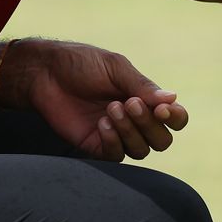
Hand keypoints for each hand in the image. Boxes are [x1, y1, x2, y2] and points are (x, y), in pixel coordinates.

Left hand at [3, 39, 189, 160]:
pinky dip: (114, 141)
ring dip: (130, 131)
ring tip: (111, 109)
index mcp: (145, 99)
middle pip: (162, 140)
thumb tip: (173, 98)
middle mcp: (135, 120)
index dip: (176, 118)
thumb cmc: (81, 65)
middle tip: (129, 103)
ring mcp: (117, 135)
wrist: (45, 73)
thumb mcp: (115, 68)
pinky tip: (101, 124)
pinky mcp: (96, 146)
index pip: (175, 118)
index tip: (163, 109)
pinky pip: (117, 156)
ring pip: (141, 151)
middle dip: (149, 124)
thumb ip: (142, 86)